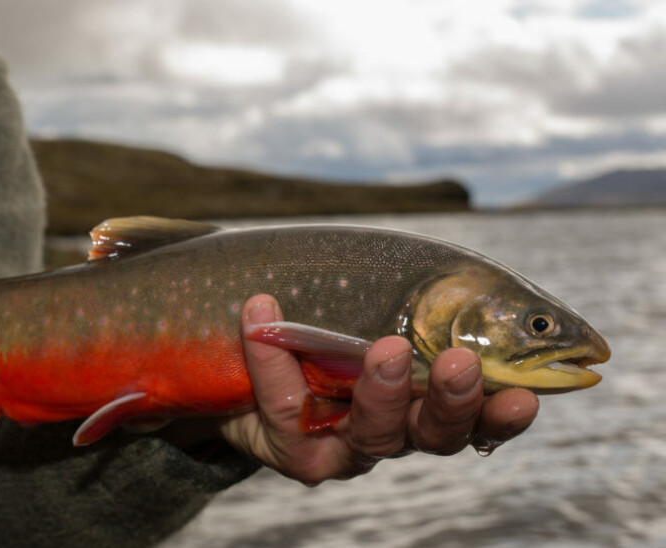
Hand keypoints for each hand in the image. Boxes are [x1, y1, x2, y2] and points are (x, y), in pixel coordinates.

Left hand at [219, 294, 539, 484]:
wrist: (244, 357)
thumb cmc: (325, 314)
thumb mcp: (381, 293)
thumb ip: (423, 291)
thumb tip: (471, 278)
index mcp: (430, 396)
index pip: (480, 412)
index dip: (504, 413)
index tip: (529, 395)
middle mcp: (398, 428)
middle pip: (435, 434)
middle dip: (453, 403)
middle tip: (460, 365)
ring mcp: (348, 444)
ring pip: (374, 434)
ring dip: (383, 391)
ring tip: (388, 348)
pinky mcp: (298, 450)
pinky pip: (289, 410)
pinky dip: (274, 361)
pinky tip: (260, 316)